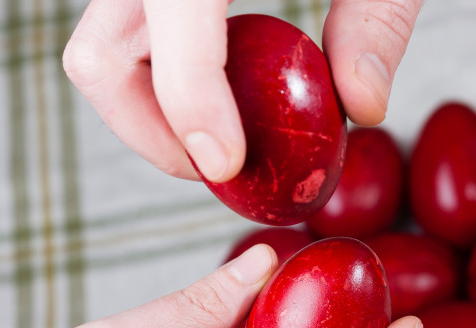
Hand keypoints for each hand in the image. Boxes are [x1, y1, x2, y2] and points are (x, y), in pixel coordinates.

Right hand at [62, 0, 421, 183]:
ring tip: (226, 135)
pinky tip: (223, 89)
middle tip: (222, 165)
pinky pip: (128, 34)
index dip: (188, 99)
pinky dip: (164, 79)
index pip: (170, 8)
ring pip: (100, 51)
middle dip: (153, 130)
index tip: (227, 163)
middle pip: (98, 54)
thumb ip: (377, 19)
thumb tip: (363, 106)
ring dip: (153, 113)